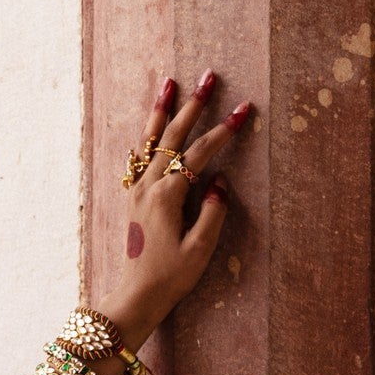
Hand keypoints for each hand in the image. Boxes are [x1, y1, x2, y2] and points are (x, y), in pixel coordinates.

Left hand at [100, 69, 254, 350]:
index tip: (243, 110)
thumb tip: (219, 181)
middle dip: (193, 105)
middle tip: (208, 76)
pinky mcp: (131, 200)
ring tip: (170, 82)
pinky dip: (147, 137)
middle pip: (172, 137)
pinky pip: (138, 159)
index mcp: (166, 197)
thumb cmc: (170, 278)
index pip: (199, 154)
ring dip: (163, 111)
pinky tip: (151, 126)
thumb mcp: (199, 250)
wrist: (135, 298)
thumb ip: (213, 212)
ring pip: (150, 142)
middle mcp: (147, 188)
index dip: (222, 132)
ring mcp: (135, 192)